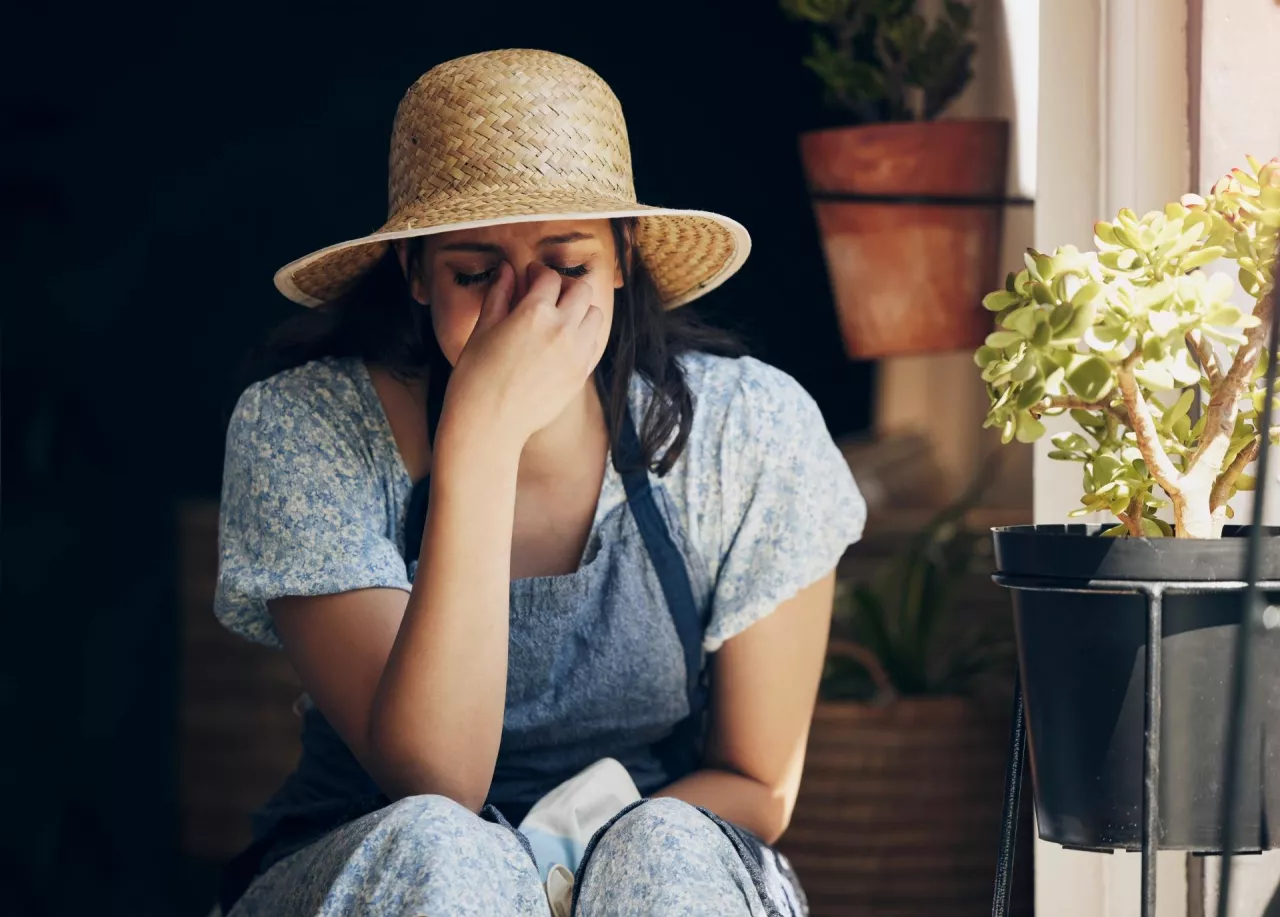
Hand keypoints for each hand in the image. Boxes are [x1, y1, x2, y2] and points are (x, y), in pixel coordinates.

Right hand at [439, 261, 604, 450]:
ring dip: (580, 310)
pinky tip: (564, 343)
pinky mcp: (581, 375)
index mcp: (534, 313)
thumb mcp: (483, 329)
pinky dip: (583, 336)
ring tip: (560, 318)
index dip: (538, 273)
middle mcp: (562, 330)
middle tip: (549, 294)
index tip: (531, 277)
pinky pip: (593, 344)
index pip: (549, 277)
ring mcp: (576, 354)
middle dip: (565, 286)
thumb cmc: (475, 376)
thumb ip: (499, 295)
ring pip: (595, 315)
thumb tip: (507, 270)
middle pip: (581, 290)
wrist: (488, 425)